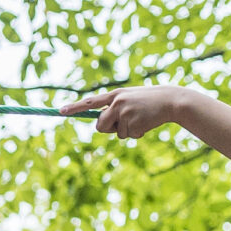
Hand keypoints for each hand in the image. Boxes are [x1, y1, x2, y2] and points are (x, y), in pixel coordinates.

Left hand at [62, 84, 191, 138]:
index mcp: (115, 94)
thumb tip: (102, 125)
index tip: (60, 111)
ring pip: (115, 133)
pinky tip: (146, 124)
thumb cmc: (149, 101)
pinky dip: (136, 133)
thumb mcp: (130, 99)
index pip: (90, 101)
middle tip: (123, 124)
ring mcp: (124, 112)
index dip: (74, 107)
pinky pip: (128, 135)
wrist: (170, 100)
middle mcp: (117, 102)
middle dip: (108, 129)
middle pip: (100, 125)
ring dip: (126, 131)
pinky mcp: (133, 122)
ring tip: (140, 119)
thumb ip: (116, 108)